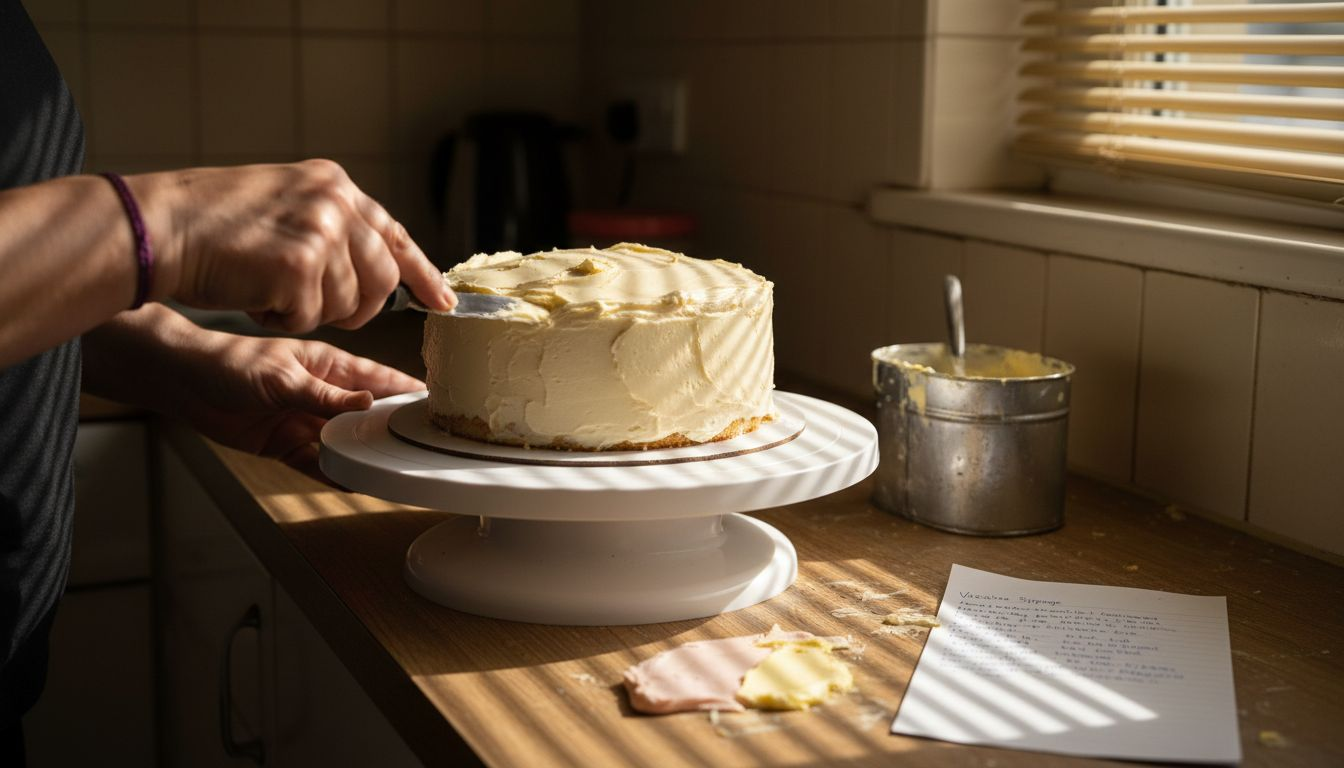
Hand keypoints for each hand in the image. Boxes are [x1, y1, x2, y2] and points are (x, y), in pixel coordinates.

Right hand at [131, 159, 454, 332]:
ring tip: (266, 286)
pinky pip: (311, 317)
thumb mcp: (283, 204)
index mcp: (334, 184)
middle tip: (314, 306)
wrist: (157, 227)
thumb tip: (378, 266)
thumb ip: (330, 226)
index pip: (395, 234)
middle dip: (355, 307)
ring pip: (348, 304)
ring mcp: (322, 232)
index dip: (422, 274)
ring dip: (308, 310)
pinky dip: (280, 317)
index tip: (444, 302)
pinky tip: (252, 293)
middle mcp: (336, 201)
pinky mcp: (302, 266)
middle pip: (381, 279)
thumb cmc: (209, 224)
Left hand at [178, 331, 422, 481]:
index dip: (407, 391)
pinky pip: (316, 462)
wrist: (183, 381)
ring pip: (345, 442)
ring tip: (394, 471)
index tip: (435, 404)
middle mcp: (323, 394)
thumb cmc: (231, 362)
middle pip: (368, 416)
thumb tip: (368, 403)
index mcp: (328, 366)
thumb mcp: (283, 376)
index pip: (378, 379)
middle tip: (423, 446)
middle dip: (392, 429)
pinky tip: (353, 483)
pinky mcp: (285, 443)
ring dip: (365, 455)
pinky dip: (334, 473)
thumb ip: (325, 395)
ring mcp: (305, 420)